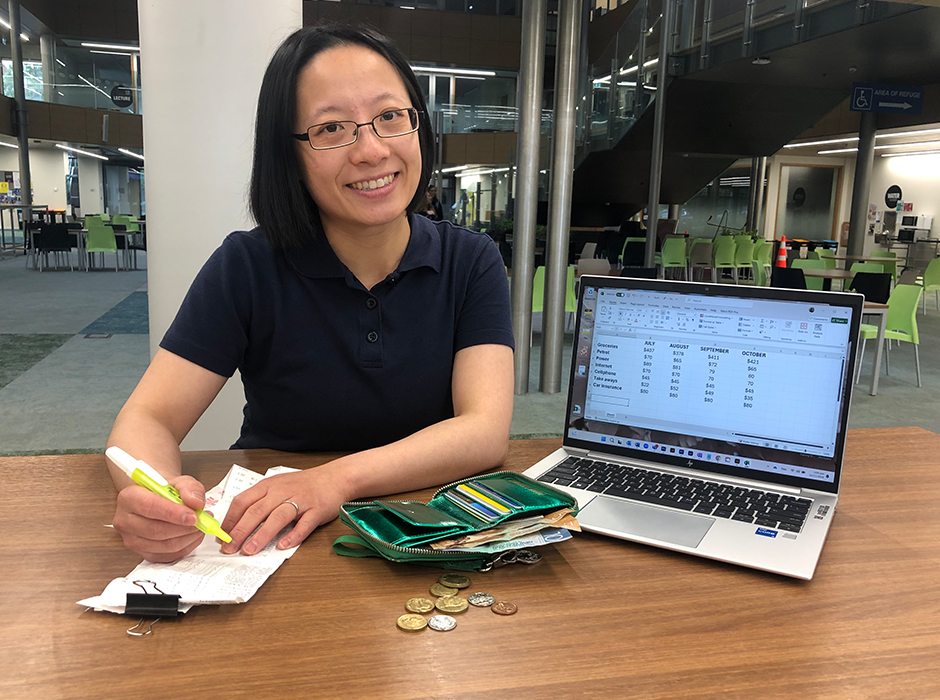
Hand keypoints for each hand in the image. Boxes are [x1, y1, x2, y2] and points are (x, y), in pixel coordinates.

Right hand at [112, 475, 206, 562]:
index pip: (149, 507)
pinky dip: (186, 547)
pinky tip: (193, 536)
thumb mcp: (180, 481)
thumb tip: (196, 503)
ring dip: (188, 537)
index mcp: (129, 498)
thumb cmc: (166, 491)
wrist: (159, 501)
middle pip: (156, 530)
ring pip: (164, 545)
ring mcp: (133, 540)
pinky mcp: (144, 554)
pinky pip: (168, 556)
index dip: (173, 513)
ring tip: (200, 526)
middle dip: (184, 527)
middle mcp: (126, 521)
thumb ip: (190, 488)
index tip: (193, 516)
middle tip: (202, 521)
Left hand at [219, 468, 348, 555]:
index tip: (221, 537)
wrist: (335, 477)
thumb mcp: (278, 486)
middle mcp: (282, 491)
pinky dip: (294, 535)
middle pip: (257, 511)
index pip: (243, 501)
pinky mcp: (317, 509)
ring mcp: (300, 500)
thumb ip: (260, 501)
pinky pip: (304, 524)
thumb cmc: (304, 484)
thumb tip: (237, 524)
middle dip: (240, 531)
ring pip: (278, 517)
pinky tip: (283, 546)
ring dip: (262, 535)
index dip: (230, 520)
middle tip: (230, 549)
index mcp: (268, 485)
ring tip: (250, 550)